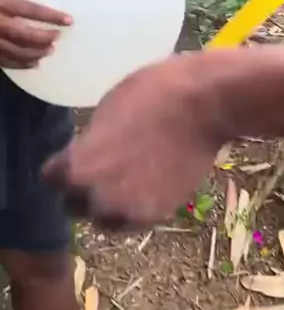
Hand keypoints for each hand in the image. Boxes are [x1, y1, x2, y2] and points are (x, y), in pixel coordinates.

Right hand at [0, 0, 71, 68]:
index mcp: (1, 3)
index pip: (30, 11)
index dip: (50, 16)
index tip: (69, 20)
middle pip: (23, 34)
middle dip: (43, 38)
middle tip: (58, 37)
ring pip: (14, 51)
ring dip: (34, 53)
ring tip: (50, 51)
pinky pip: (4, 60)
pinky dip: (20, 64)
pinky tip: (33, 64)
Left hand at [44, 56, 226, 228]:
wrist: (206, 104)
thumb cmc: (155, 93)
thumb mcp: (109, 107)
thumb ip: (92, 139)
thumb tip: (90, 149)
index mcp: (78, 167)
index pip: (50, 178)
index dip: (62, 165)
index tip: (75, 156)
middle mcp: (98, 197)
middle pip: (74, 203)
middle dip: (83, 188)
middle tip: (103, 167)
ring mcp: (129, 210)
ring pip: (105, 217)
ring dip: (109, 202)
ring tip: (128, 176)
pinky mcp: (158, 214)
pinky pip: (134, 216)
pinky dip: (138, 203)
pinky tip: (151, 178)